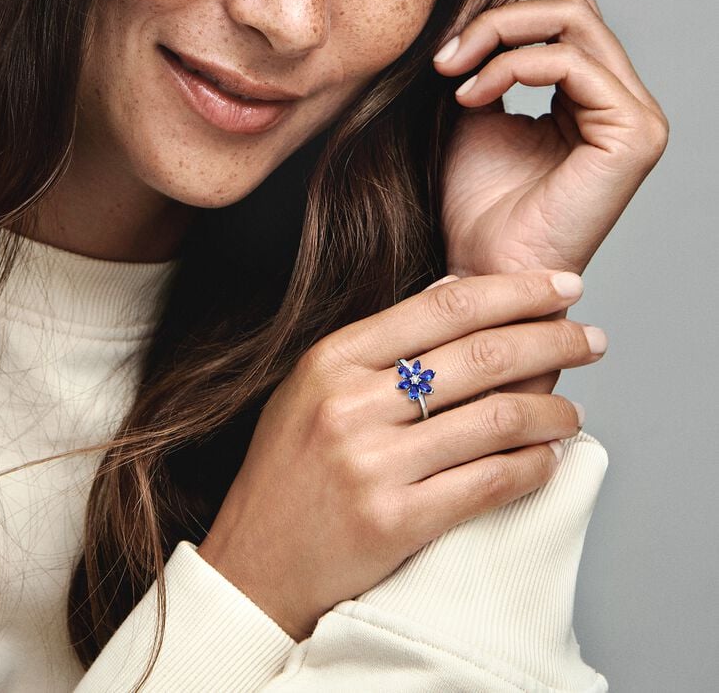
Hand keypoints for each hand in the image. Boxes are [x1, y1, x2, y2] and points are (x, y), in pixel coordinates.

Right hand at [196, 271, 600, 640]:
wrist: (255, 559)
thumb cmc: (289, 468)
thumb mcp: (311, 385)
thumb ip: (378, 342)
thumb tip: (457, 293)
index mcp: (331, 359)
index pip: (443, 307)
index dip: (514, 290)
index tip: (561, 287)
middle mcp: (351, 404)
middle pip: (481, 356)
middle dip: (553, 341)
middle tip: (591, 340)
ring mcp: (372, 464)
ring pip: (497, 418)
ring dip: (553, 410)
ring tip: (573, 410)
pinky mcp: (395, 521)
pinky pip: (490, 481)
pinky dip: (534, 465)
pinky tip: (548, 457)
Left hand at [434, 0, 668, 277]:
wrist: (483, 269)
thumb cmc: (475, 206)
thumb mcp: (471, 113)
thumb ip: (482, 59)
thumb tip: (466, 1)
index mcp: (587, 89)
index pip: (561, 2)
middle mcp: (618, 94)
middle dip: (496, 2)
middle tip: (442, 36)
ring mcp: (632, 112)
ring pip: (570, 17)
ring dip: (494, 30)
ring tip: (445, 65)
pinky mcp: (633, 132)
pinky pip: (569, 62)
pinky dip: (508, 66)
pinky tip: (467, 95)